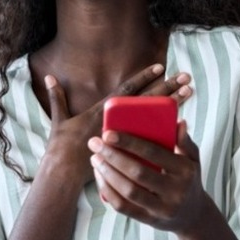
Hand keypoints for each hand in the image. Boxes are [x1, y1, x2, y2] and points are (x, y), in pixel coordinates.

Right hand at [42, 64, 192, 186]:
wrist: (64, 173)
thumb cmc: (62, 146)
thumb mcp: (59, 119)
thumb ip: (57, 97)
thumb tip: (49, 76)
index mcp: (102, 111)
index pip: (127, 90)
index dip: (143, 77)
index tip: (161, 66)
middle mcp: (117, 121)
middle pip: (148, 101)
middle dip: (167, 87)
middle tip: (186, 76)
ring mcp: (125, 136)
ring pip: (155, 117)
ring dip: (173, 104)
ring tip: (190, 92)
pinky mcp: (129, 151)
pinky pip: (152, 139)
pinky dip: (166, 131)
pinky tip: (182, 122)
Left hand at [88, 120, 209, 234]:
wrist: (194, 215)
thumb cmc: (188, 180)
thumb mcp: (193, 160)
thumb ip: (185, 141)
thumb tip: (178, 122)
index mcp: (185, 170)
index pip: (153, 153)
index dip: (129, 143)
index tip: (108, 133)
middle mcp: (175, 191)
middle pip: (137, 172)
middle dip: (112, 156)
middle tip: (95, 143)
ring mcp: (162, 208)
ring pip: (128, 191)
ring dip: (107, 173)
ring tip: (95, 158)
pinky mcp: (149, 220)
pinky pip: (123, 207)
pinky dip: (108, 191)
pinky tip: (100, 177)